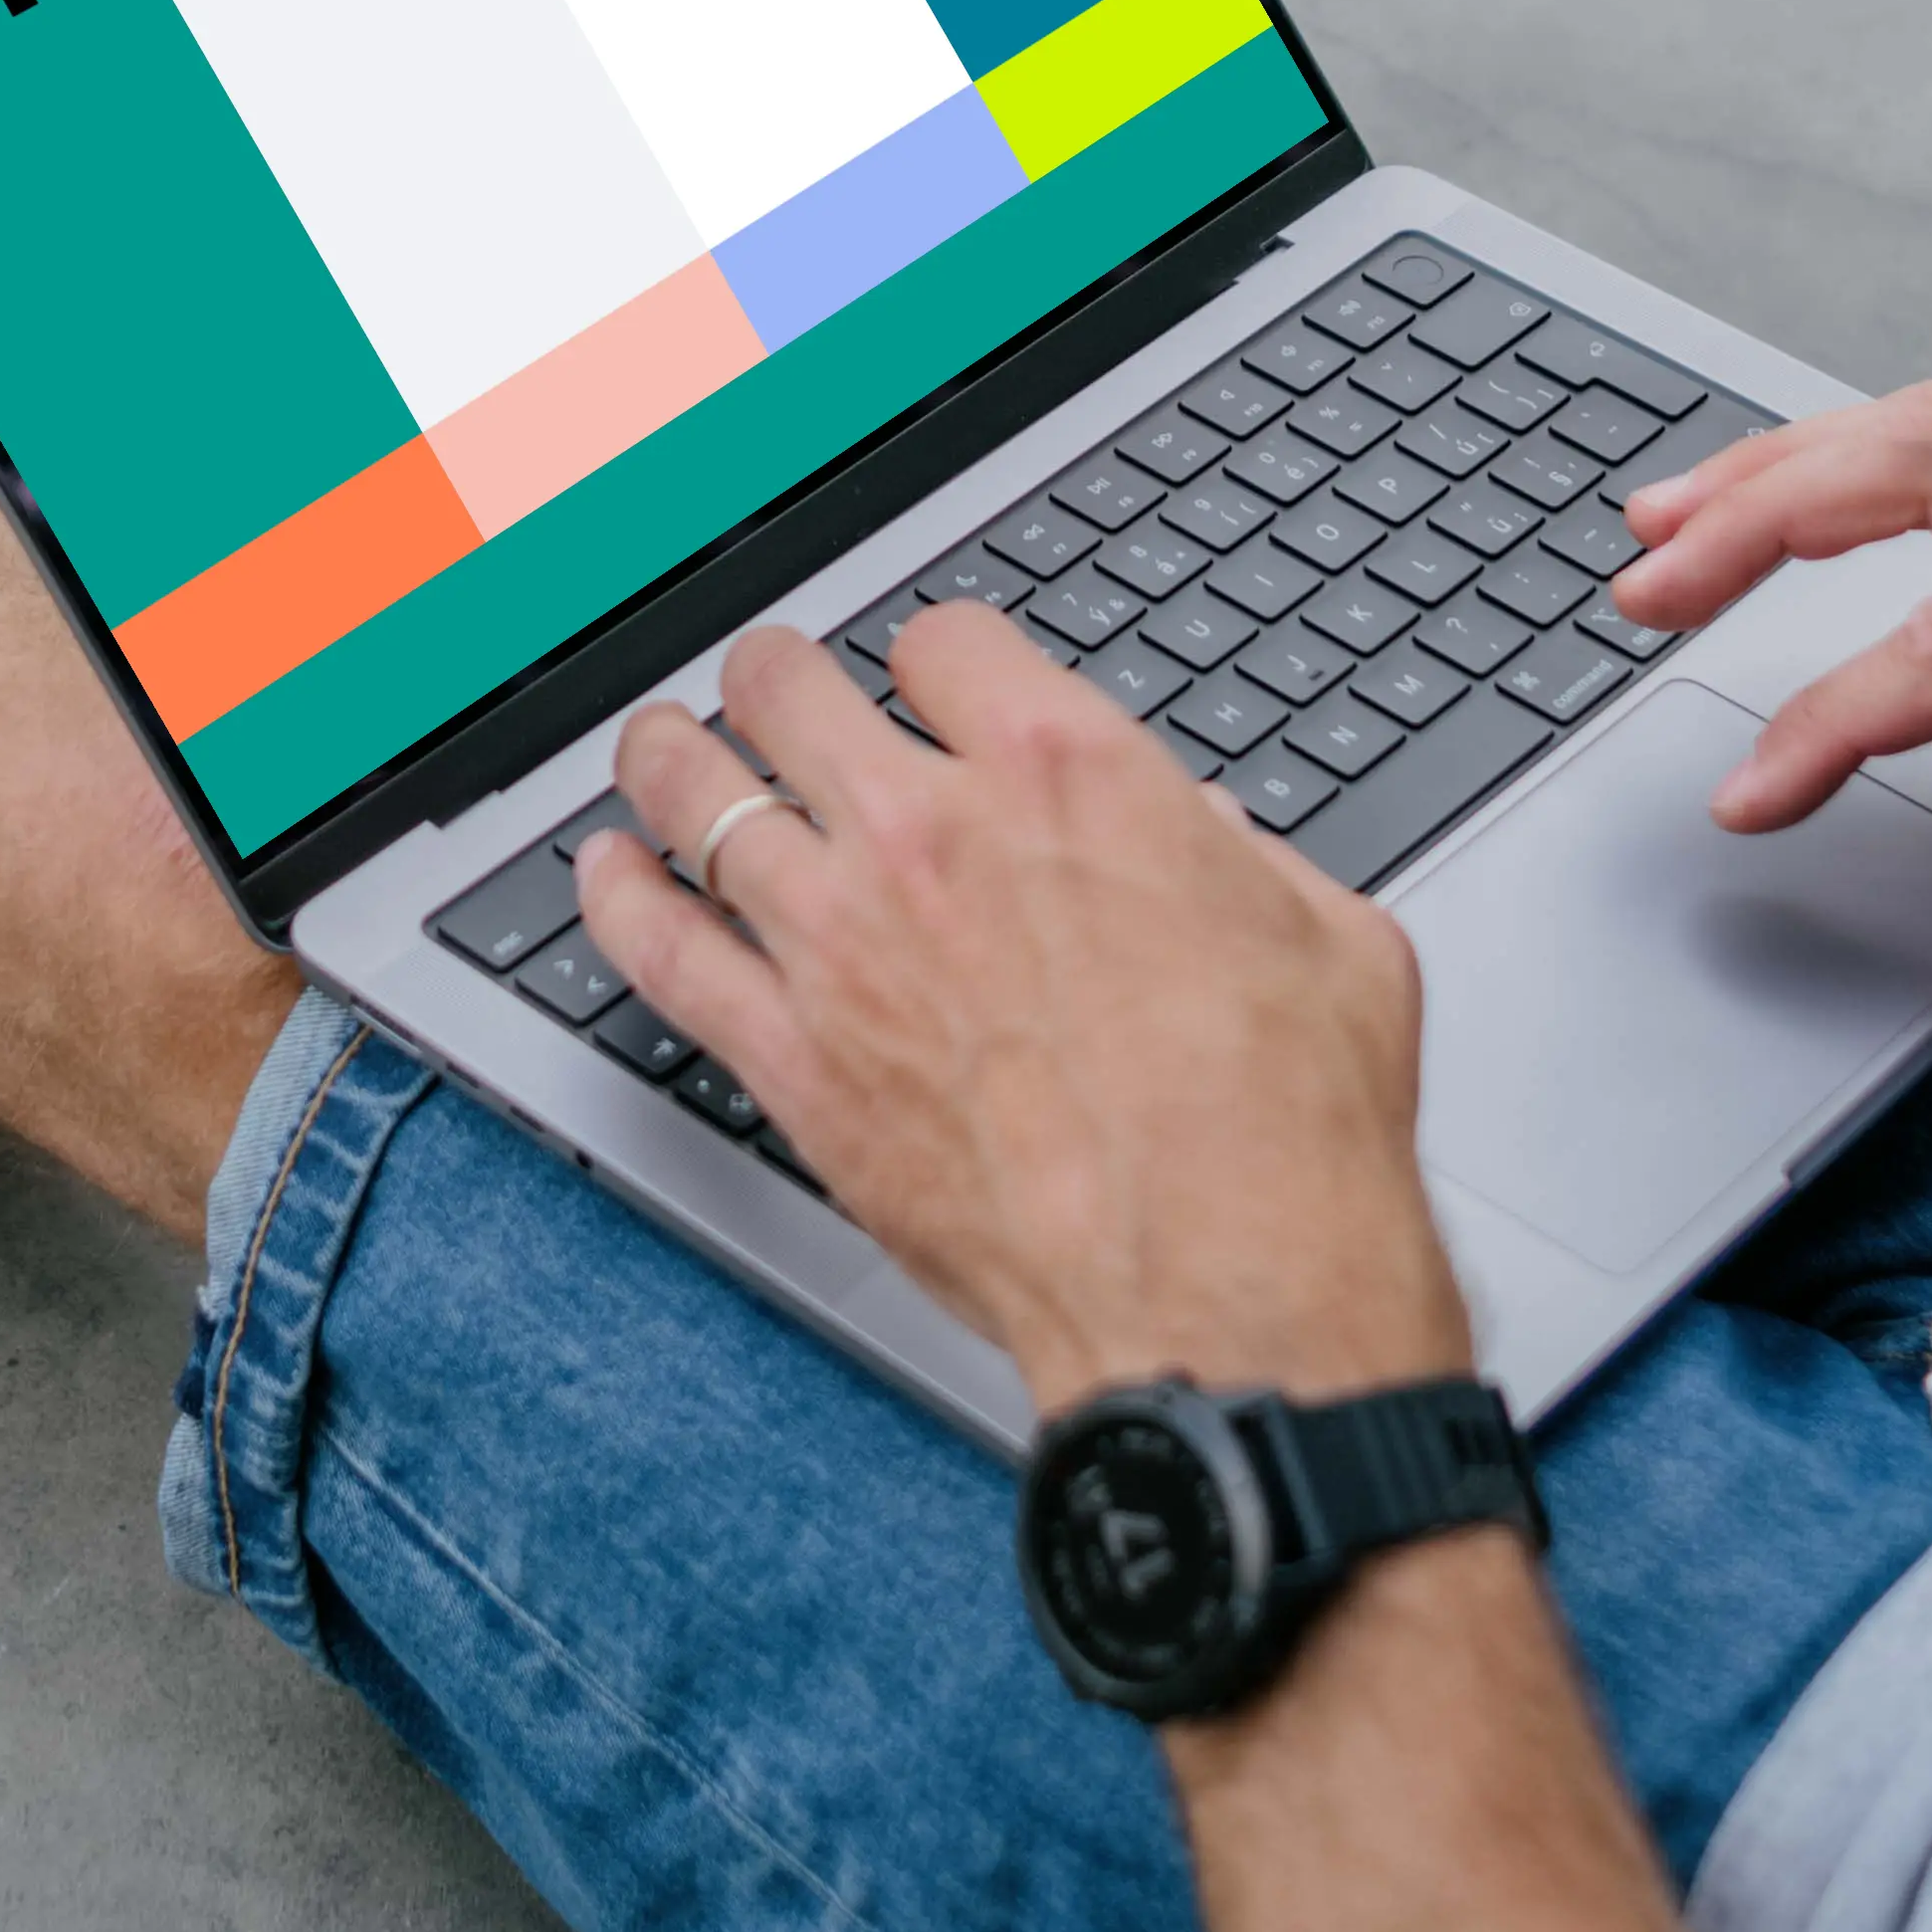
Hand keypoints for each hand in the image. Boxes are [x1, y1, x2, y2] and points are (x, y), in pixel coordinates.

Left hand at [579, 609, 1471, 1408]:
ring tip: (659, 750)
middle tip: (772, 692)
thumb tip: (1201, 844)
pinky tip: (605, 874)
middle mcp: (934, 834)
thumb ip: (1238, 860)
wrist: (1225, 1289)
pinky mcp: (792, 1059)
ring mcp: (844, 942)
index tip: (927, 688)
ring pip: (699, 795)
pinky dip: (617, 900)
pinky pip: (658, 949)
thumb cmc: (1285, 1132)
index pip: (942, 642)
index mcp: (1068, 773)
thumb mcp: (1326, 935)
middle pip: (788, 688)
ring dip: (672, 761)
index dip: (934, 662)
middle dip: (777, 679)